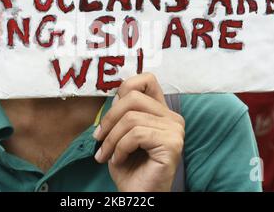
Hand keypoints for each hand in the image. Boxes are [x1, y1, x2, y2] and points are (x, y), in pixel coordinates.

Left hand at [93, 73, 184, 191]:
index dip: (125, 88)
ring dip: (111, 139)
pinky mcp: (172, 143)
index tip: (110, 113)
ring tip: (106, 155)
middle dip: (109, 119)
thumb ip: (121, 112)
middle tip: (99, 139)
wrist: (137, 194)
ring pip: (131, 118)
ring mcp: (175, 129)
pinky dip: (120, 148)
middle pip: (133, 98)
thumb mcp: (119, 133)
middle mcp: (172, 117)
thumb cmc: (128, 166)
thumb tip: (116, 97)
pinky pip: (136, 135)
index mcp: (161, 111)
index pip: (147, 80)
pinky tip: (119, 160)